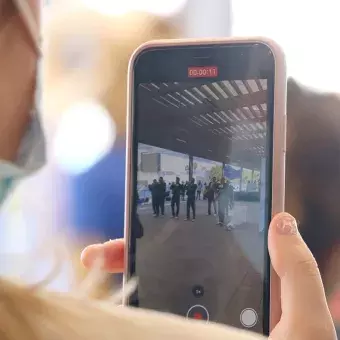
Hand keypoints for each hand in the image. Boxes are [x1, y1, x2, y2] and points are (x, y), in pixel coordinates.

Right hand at [81, 212, 336, 338]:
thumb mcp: (306, 321)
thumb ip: (298, 273)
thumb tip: (282, 220)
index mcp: (238, 289)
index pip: (203, 251)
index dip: (179, 232)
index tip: (155, 216)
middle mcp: (210, 304)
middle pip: (168, 265)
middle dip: (136, 248)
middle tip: (106, 246)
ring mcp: (192, 323)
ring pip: (152, 287)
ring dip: (124, 269)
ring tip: (98, 258)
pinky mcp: (177, 331)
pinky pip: (149, 316)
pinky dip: (127, 303)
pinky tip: (112, 289)